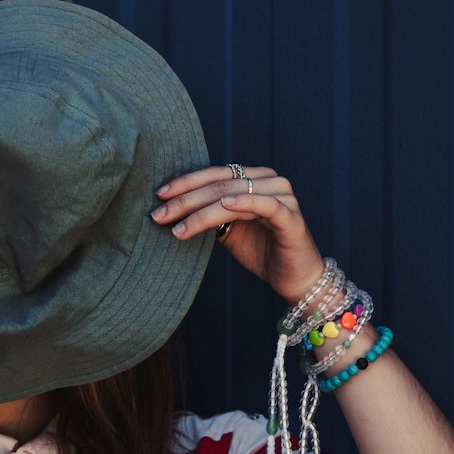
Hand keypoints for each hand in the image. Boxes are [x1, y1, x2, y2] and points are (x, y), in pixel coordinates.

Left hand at [151, 165, 323, 304]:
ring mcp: (283, 197)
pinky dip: (245, 203)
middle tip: (158, 215)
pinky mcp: (292, 218)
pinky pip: (267, 206)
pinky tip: (224, 206)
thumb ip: (209, 214)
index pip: (214, 174)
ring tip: (177, 228)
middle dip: (185, 201)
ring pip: (234, 196)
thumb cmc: (262, 251)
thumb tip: (171, 209)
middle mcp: (270, 181)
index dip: (185, 182)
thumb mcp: (229, 230)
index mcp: (255, 178)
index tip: (158, 195)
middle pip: (220, 185)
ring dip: (202, 212)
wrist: (295, 279)